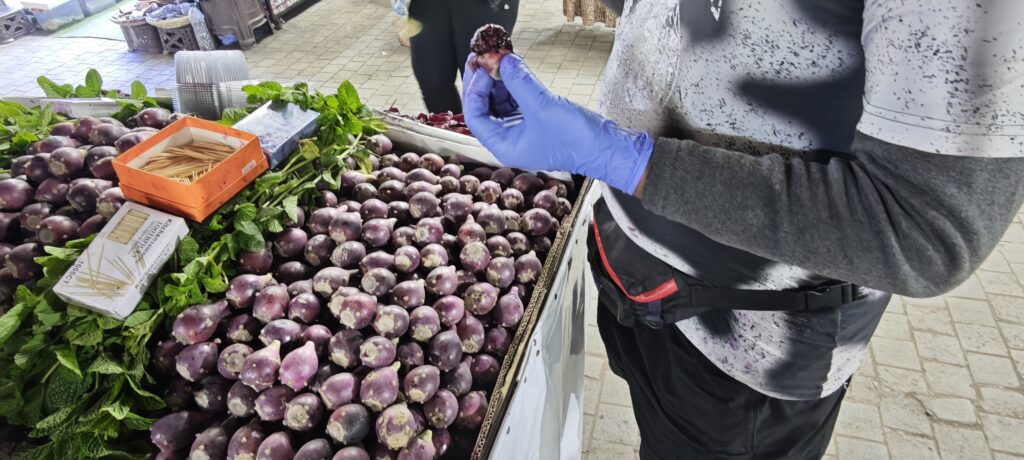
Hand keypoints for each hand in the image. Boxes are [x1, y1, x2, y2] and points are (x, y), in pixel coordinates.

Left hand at [462, 53, 653, 193]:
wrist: (605, 148)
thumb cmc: (574, 138)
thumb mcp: (542, 106)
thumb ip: (520, 82)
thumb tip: (504, 61)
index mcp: (503, 146)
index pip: (475, 116)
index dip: (474, 90)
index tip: (481, 67)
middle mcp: (508, 139)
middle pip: (484, 107)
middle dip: (483, 82)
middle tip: (484, 57)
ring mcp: (521, 129)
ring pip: (499, 101)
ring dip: (498, 80)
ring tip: (500, 57)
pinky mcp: (534, 120)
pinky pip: (516, 99)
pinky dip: (513, 84)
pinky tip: (515, 67)